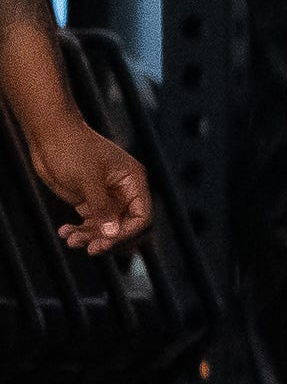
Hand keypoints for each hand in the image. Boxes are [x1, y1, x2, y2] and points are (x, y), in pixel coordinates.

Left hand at [28, 116, 150, 252]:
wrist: (48, 135)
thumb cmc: (72, 148)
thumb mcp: (88, 178)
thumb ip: (101, 207)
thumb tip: (113, 234)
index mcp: (133, 181)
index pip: (142, 216)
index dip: (128, 232)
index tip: (107, 241)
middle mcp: (123, 192)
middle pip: (126, 226)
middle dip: (108, 239)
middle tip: (91, 248)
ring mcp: (106, 197)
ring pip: (106, 229)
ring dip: (90, 237)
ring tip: (71, 239)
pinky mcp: (88, 201)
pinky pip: (90, 224)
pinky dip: (79, 231)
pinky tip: (65, 232)